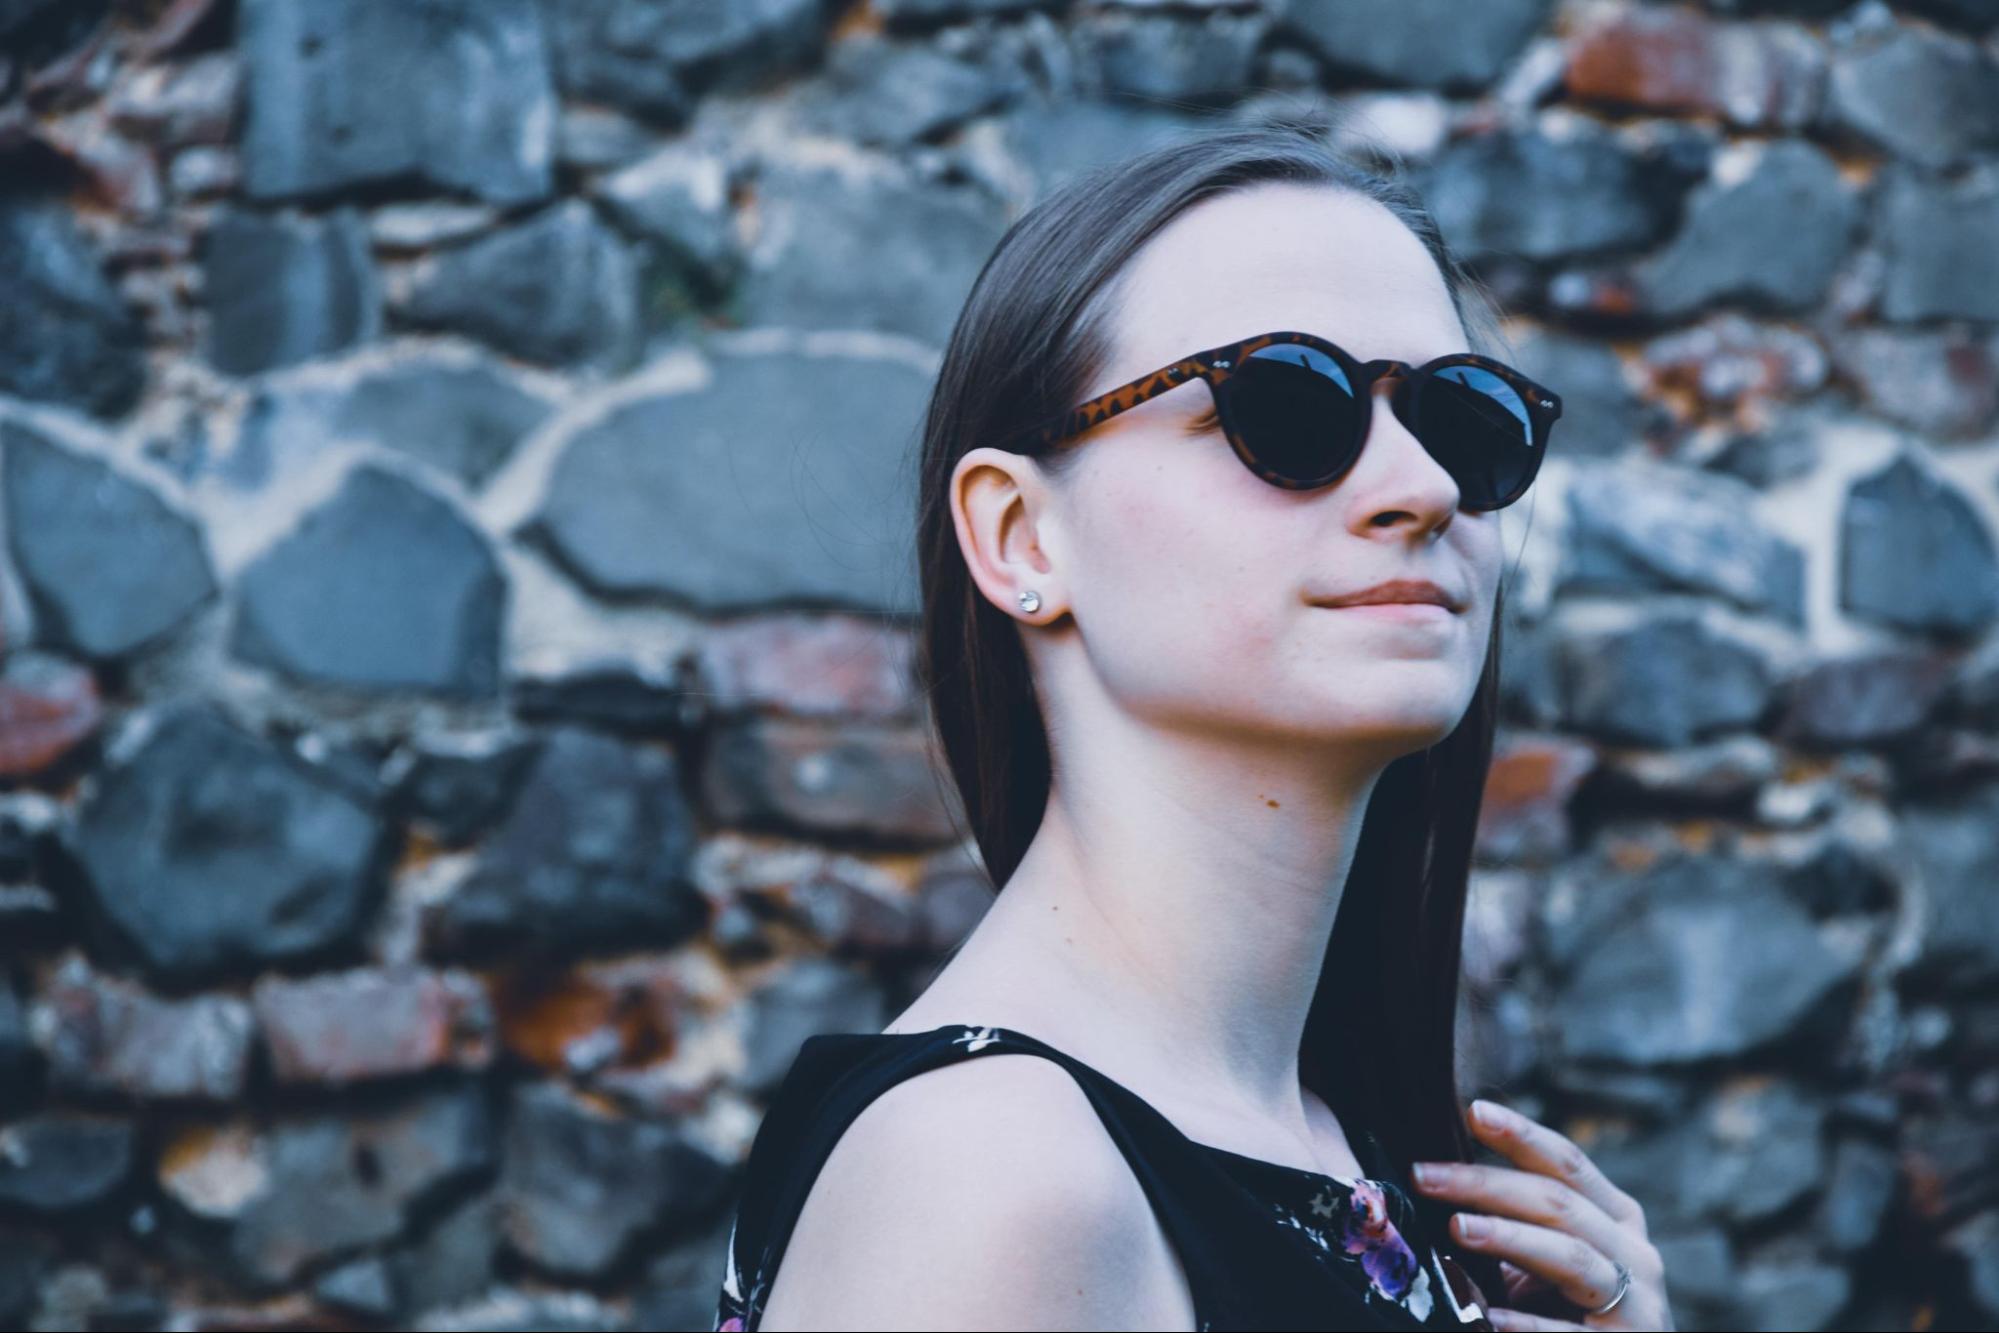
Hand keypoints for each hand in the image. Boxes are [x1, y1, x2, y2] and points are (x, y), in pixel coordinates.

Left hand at [1410, 1098, 1674, 1330]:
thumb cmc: (1578, 1309)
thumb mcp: (1557, 1257)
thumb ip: (1519, 1222)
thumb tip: (1437, 1184)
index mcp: (1615, 1217)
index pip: (1566, 1163)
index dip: (1522, 1134)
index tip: (1473, 1111)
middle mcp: (1632, 1251)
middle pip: (1557, 1203)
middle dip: (1486, 1184)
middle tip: (1424, 1175)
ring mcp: (1637, 1302)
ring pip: (1570, 1257)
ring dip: (1510, 1237)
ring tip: (1458, 1228)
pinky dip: (1532, 1325)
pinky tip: (1493, 1318)